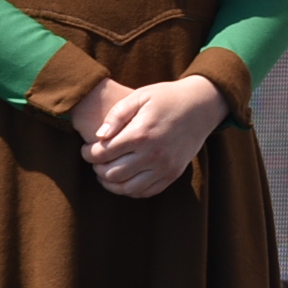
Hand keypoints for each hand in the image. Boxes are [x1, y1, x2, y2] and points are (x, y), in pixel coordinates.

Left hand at [71, 75, 225, 199]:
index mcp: (141, 133)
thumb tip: (99, 136)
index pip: (103, 153)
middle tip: (95, 160)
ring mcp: (164, 167)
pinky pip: (145, 191)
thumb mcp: (140, 96)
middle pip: (112, 173)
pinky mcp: (173, 174)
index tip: (86, 149)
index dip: (88, 153)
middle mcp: (153, 154)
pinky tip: (123, 179)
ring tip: (105, 172)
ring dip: (110, 183)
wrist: (201, 105)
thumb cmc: (166, 98)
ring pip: (127, 188)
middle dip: (97, 168)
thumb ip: (116, 115)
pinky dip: (130, 190)